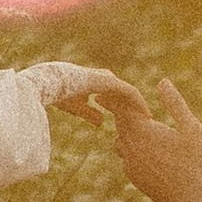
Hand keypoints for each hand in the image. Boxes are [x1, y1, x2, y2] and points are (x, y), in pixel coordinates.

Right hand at [29, 60, 150, 122]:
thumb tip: (101, 122)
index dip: (125, 106)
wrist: (51, 84)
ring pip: (131, 93)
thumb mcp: (78, 107)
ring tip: (149, 119)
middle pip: (126, 93)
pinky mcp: (110, 82)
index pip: (117, 94)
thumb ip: (90, 113)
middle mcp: (105, 78)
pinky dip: (139, 103)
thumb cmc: (60, 94)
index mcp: (97, 82)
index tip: (133, 120)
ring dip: (140, 106)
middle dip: (136, 106)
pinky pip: (130, 93)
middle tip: (147, 120)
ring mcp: (108, 78)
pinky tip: (146, 115)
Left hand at [108, 75, 201, 201]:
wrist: (190, 200)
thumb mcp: (191, 128)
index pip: (122, 108)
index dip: (115, 98)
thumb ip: (175, 103)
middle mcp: (131, 146)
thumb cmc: (195, 161)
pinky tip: (142, 150)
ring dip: (126, 132)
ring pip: (120, 142)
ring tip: (131, 125)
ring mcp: (130, 163)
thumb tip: (163, 82)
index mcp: (143, 131)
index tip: (104, 91)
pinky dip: (131, 150)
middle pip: (119, 124)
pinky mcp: (134, 177)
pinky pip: (127, 158)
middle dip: (119, 112)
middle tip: (109, 101)